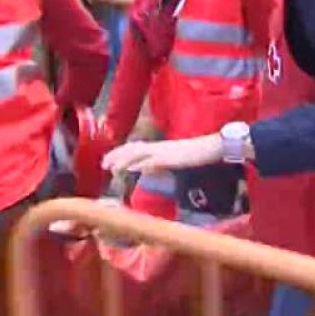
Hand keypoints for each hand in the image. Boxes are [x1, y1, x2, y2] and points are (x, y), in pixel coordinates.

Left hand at [102, 134, 223, 174]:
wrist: (212, 147)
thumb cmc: (196, 154)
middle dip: (116, 155)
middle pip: (132, 148)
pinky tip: (131, 169)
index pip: (134, 147)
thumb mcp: (172, 160)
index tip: (108, 160)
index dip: (120, 153)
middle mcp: (158, 146)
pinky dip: (140, 163)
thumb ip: (157, 164)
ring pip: (138, 152)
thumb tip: (143, 169)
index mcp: (158, 147)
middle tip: (103, 164)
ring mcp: (163, 151)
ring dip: (123, 159)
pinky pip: (152, 160)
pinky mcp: (170, 157)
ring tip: (111, 167)